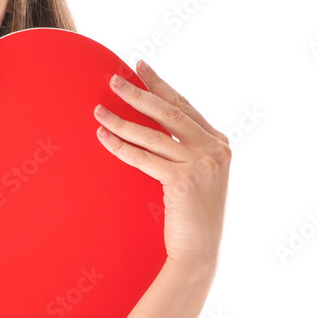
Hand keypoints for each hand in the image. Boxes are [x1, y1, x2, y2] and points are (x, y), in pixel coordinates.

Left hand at [93, 59, 230, 273]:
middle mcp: (214, 149)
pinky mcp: (183, 180)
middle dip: (138, 93)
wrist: (199, 251)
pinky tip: (102, 136)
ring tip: (97, 110)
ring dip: (121, 120)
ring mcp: (201, 164)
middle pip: (169, 112)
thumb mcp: (195, 175)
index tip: (140, 66)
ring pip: (152, 134)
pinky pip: (143, 157)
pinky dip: (120, 146)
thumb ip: (183, 150)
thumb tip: (151, 127)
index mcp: (219, 143)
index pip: (183, 106)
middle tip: (113, 79)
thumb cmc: (191, 216)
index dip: (160, 85)